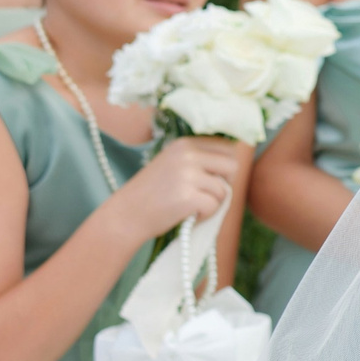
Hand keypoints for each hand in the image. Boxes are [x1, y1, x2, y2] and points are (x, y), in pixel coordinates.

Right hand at [108, 135, 244, 242]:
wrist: (124, 216)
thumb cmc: (152, 193)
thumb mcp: (173, 164)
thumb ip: (199, 159)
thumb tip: (235, 162)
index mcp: (185, 144)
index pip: (227, 148)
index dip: (224, 167)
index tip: (209, 179)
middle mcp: (187, 155)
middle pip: (232, 165)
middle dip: (224, 183)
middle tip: (204, 194)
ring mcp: (187, 175)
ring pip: (224, 190)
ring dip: (212, 203)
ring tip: (190, 206)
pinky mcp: (188, 196)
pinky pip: (215, 206)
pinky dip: (205, 215)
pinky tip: (188, 215)